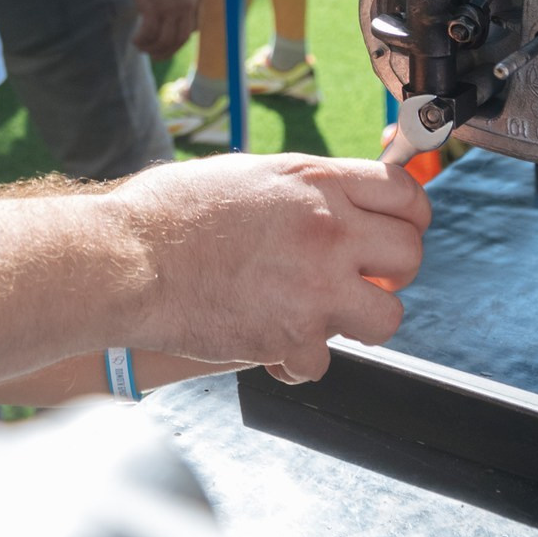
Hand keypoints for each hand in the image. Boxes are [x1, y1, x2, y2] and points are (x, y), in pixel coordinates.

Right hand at [109, 153, 429, 381]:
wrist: (127, 259)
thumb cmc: (169, 214)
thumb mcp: (247, 175)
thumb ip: (302, 190)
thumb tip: (336, 202)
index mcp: (315, 181)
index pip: (406, 194)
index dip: (409, 218)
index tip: (397, 232)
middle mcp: (327, 229)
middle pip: (410, 254)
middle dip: (389, 271)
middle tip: (358, 277)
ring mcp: (315, 286)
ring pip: (387, 316)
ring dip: (356, 320)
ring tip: (316, 313)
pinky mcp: (292, 337)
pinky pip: (323, 361)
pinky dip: (296, 359)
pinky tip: (268, 340)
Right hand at [123, 0, 202, 58]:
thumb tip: (165, 3)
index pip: (193, 27)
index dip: (180, 38)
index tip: (168, 41)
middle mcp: (189, 4)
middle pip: (181, 39)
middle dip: (167, 50)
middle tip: (155, 55)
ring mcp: (173, 8)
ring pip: (165, 40)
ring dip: (152, 48)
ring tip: (141, 47)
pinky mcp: (155, 8)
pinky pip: (149, 34)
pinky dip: (142, 41)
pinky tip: (135, 40)